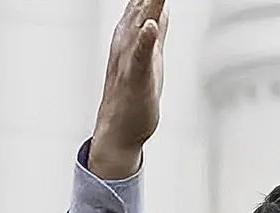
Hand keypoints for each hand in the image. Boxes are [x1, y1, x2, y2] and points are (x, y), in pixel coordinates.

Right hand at [91, 0, 169, 178]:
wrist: (119, 131)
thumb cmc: (135, 96)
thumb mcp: (150, 56)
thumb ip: (155, 32)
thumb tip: (160, 9)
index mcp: (131, 33)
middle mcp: (127, 40)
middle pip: (143, 1)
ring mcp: (130, 59)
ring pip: (140, 22)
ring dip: (149, 1)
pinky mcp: (135, 80)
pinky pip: (140, 58)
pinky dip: (144, 41)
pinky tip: (149, 25)